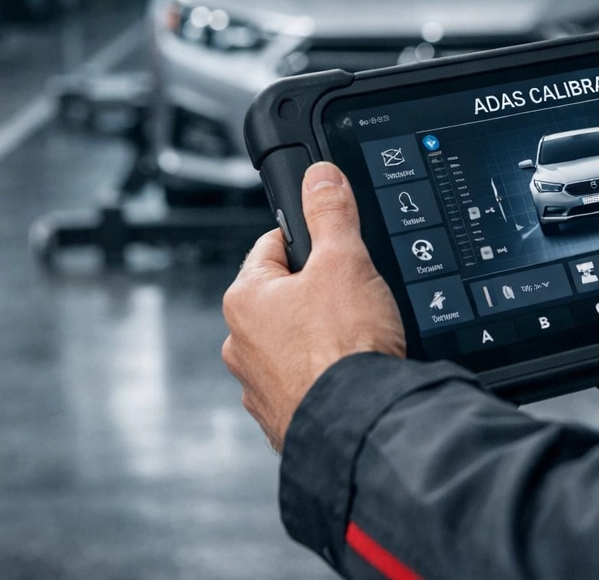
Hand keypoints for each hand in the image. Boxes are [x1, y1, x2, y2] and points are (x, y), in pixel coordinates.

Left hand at [222, 162, 405, 450]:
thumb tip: (320, 177)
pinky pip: (304, 382)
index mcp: (245, 299)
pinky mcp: (283, 417)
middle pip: (284, 297)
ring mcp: (259, 386)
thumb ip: (331, 212)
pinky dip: (325, 376)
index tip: (336, 248)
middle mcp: (240, 344)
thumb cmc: (344, 347)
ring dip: (321, 338)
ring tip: (358, 339)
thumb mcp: (345, 260)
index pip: (272, 247)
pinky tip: (351, 372)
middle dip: (319, 294)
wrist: (358, 422)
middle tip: (356, 297)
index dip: (311, 241)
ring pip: (293, 343)